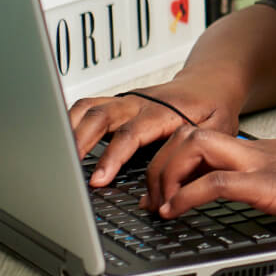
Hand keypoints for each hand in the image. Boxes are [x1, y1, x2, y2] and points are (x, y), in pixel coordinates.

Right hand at [67, 86, 239, 185]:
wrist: (211, 82)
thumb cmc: (214, 108)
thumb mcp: (219, 132)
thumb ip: (200, 159)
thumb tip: (177, 192)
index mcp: (164, 111)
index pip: (131, 134)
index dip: (112, 157)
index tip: (98, 179)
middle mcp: (140, 103)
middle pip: (101, 115)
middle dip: (80, 142)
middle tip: (66, 168)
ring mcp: (127, 101)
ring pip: (89, 108)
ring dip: (70, 129)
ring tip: (56, 156)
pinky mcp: (118, 103)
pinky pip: (88, 107)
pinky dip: (71, 121)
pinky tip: (62, 141)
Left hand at [145, 129, 275, 223]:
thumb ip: (272, 181)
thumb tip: (257, 198)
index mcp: (260, 150)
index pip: (203, 137)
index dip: (172, 158)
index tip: (159, 187)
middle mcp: (254, 152)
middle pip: (189, 134)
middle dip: (159, 163)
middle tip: (149, 196)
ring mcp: (260, 165)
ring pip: (194, 147)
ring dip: (166, 174)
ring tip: (160, 203)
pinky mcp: (268, 186)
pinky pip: (214, 183)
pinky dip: (185, 196)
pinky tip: (176, 211)